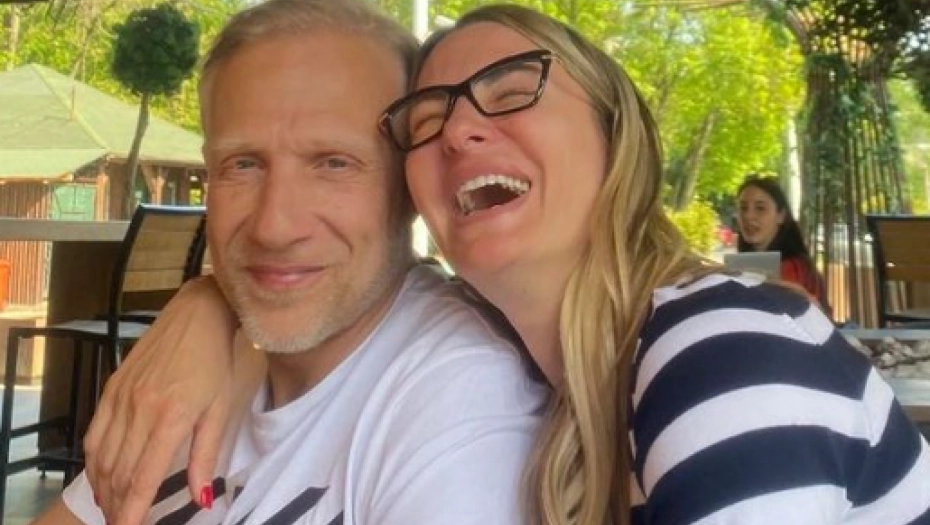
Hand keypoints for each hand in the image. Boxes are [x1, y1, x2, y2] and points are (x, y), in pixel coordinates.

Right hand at [83, 276, 252, 524]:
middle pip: (119, 472)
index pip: (143, 477)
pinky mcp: (112, 387)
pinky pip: (95, 433)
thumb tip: (202, 498)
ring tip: (111, 508)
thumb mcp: (220, 409)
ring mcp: (122, 397)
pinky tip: (102, 475)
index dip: (133, 510)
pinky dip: (94, 460)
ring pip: (102, 456)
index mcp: (170, 417)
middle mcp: (140, 409)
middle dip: (118, 505)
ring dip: (104, 487)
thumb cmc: (215, 363)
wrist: (196, 316)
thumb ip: (206, 456)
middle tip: (121, 524)